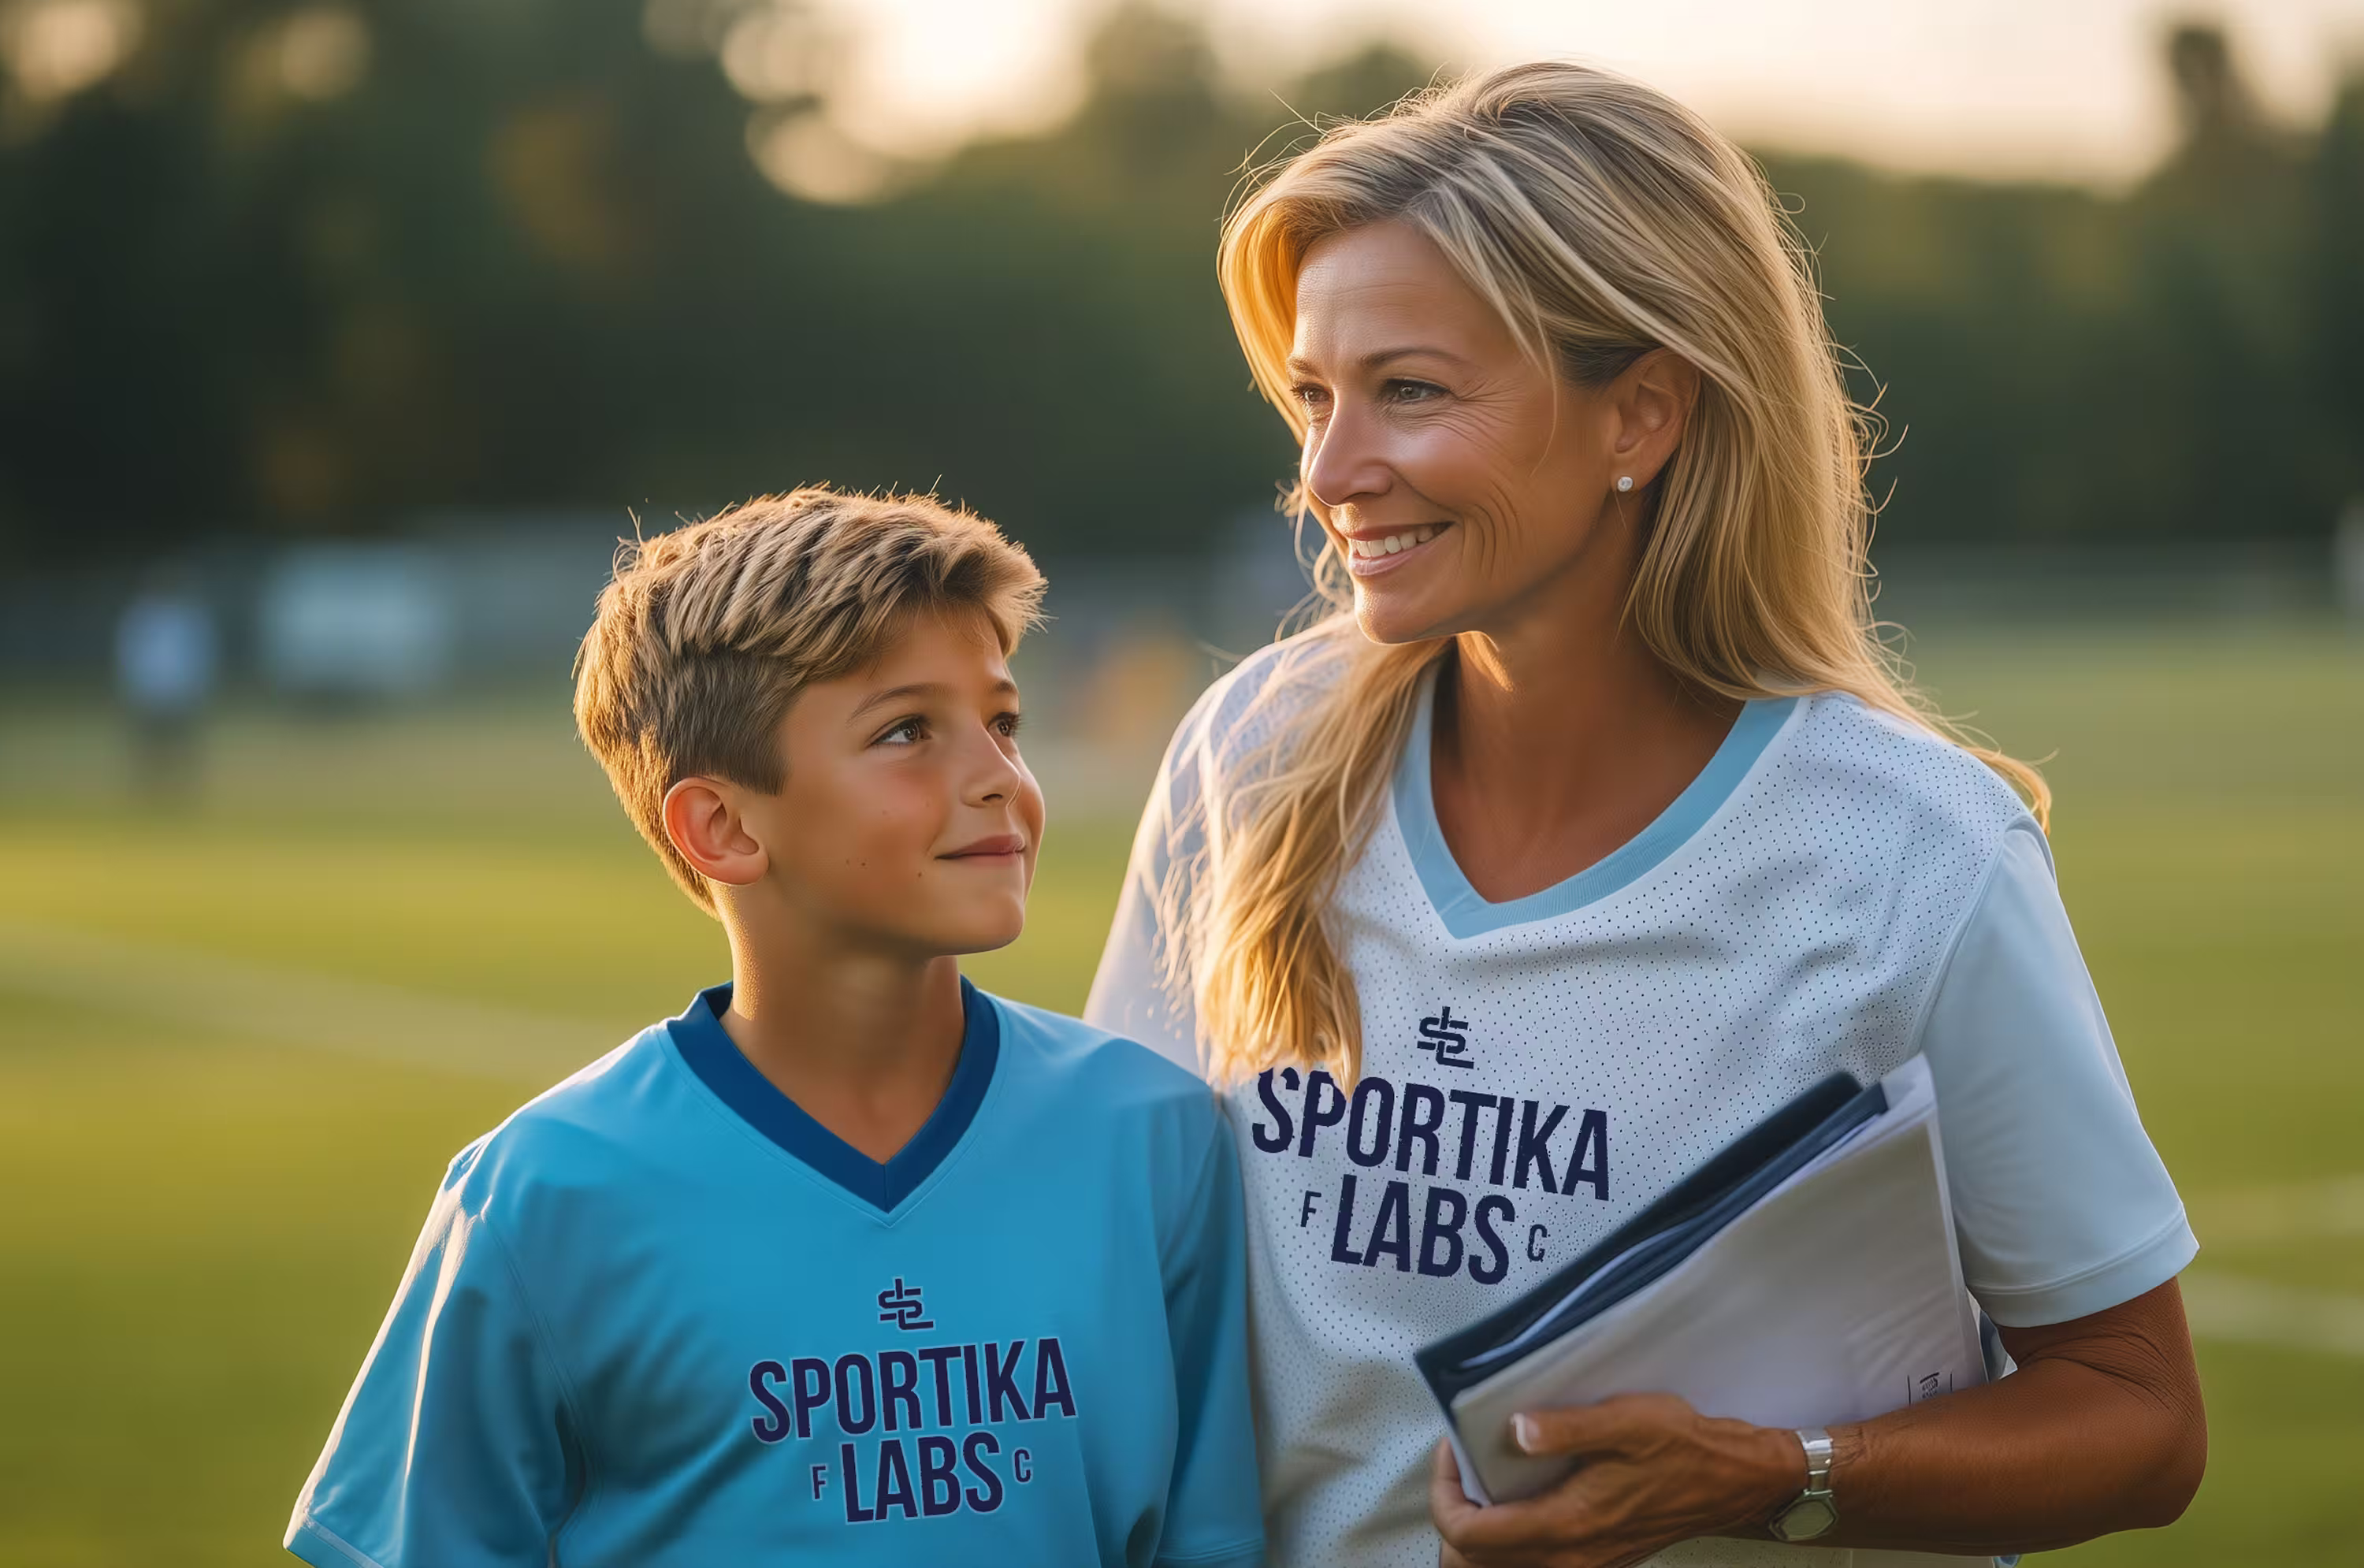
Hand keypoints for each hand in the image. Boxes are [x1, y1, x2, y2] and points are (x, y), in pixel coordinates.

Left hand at [1430, 1393, 1801, 1567]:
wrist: (1730, 1481)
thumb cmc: (1682, 1448)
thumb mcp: (1625, 1422)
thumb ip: (1565, 1428)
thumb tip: (1516, 1430)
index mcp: (1566, 1524)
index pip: (1469, 1535)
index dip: (1444, 1493)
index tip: (1451, 1453)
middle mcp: (1569, 1557)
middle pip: (1473, 1564)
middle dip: (1452, 1518)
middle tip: (1458, 1470)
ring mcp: (1582, 1565)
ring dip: (1477, 1536)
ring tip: (1481, 1485)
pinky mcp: (1593, 1561)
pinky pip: (1530, 1566)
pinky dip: (1506, 1543)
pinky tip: (1516, 1500)